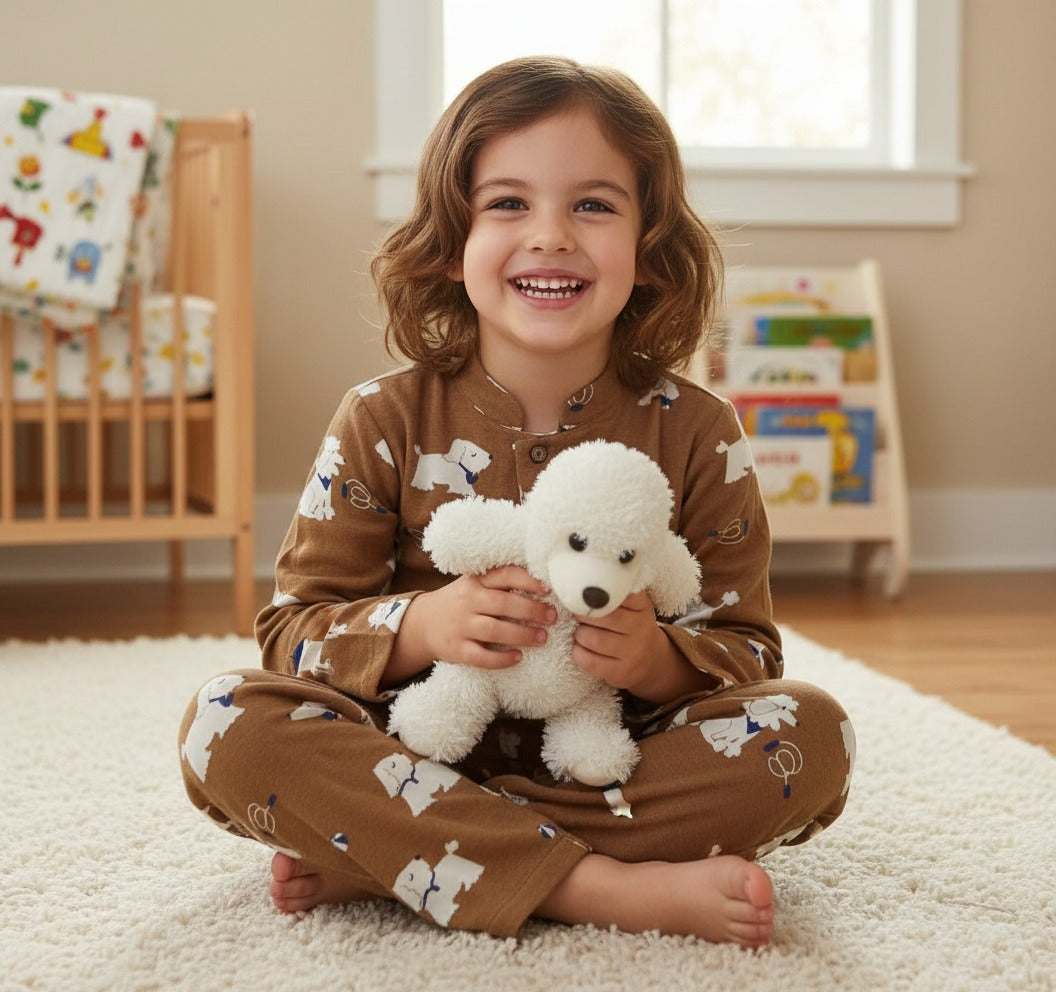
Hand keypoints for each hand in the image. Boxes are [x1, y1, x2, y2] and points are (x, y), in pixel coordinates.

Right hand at [386, 566, 555, 683]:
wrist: (421, 624)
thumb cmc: (459, 602)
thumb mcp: (474, 585)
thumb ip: (499, 583)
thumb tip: (543, 585)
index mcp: (475, 582)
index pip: (504, 575)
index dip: (528, 581)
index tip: (549, 589)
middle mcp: (467, 602)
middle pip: (503, 604)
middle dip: (532, 611)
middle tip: (552, 617)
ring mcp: (460, 626)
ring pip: (494, 631)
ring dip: (522, 635)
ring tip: (542, 638)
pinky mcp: (456, 650)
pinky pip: (481, 657)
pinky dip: (502, 659)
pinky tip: (518, 657)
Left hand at [572, 591, 711, 702]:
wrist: (651, 660)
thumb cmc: (632, 626)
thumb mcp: (632, 606)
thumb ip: (615, 592)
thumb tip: (583, 575)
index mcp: (642, 607)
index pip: (619, 593)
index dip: (597, 594)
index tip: (584, 594)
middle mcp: (641, 629)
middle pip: (603, 617)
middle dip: (582, 614)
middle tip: (576, 614)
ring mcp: (633, 653)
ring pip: (593, 639)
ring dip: (579, 634)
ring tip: (580, 632)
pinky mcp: (621, 673)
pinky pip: (590, 661)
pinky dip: (578, 653)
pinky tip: (579, 648)